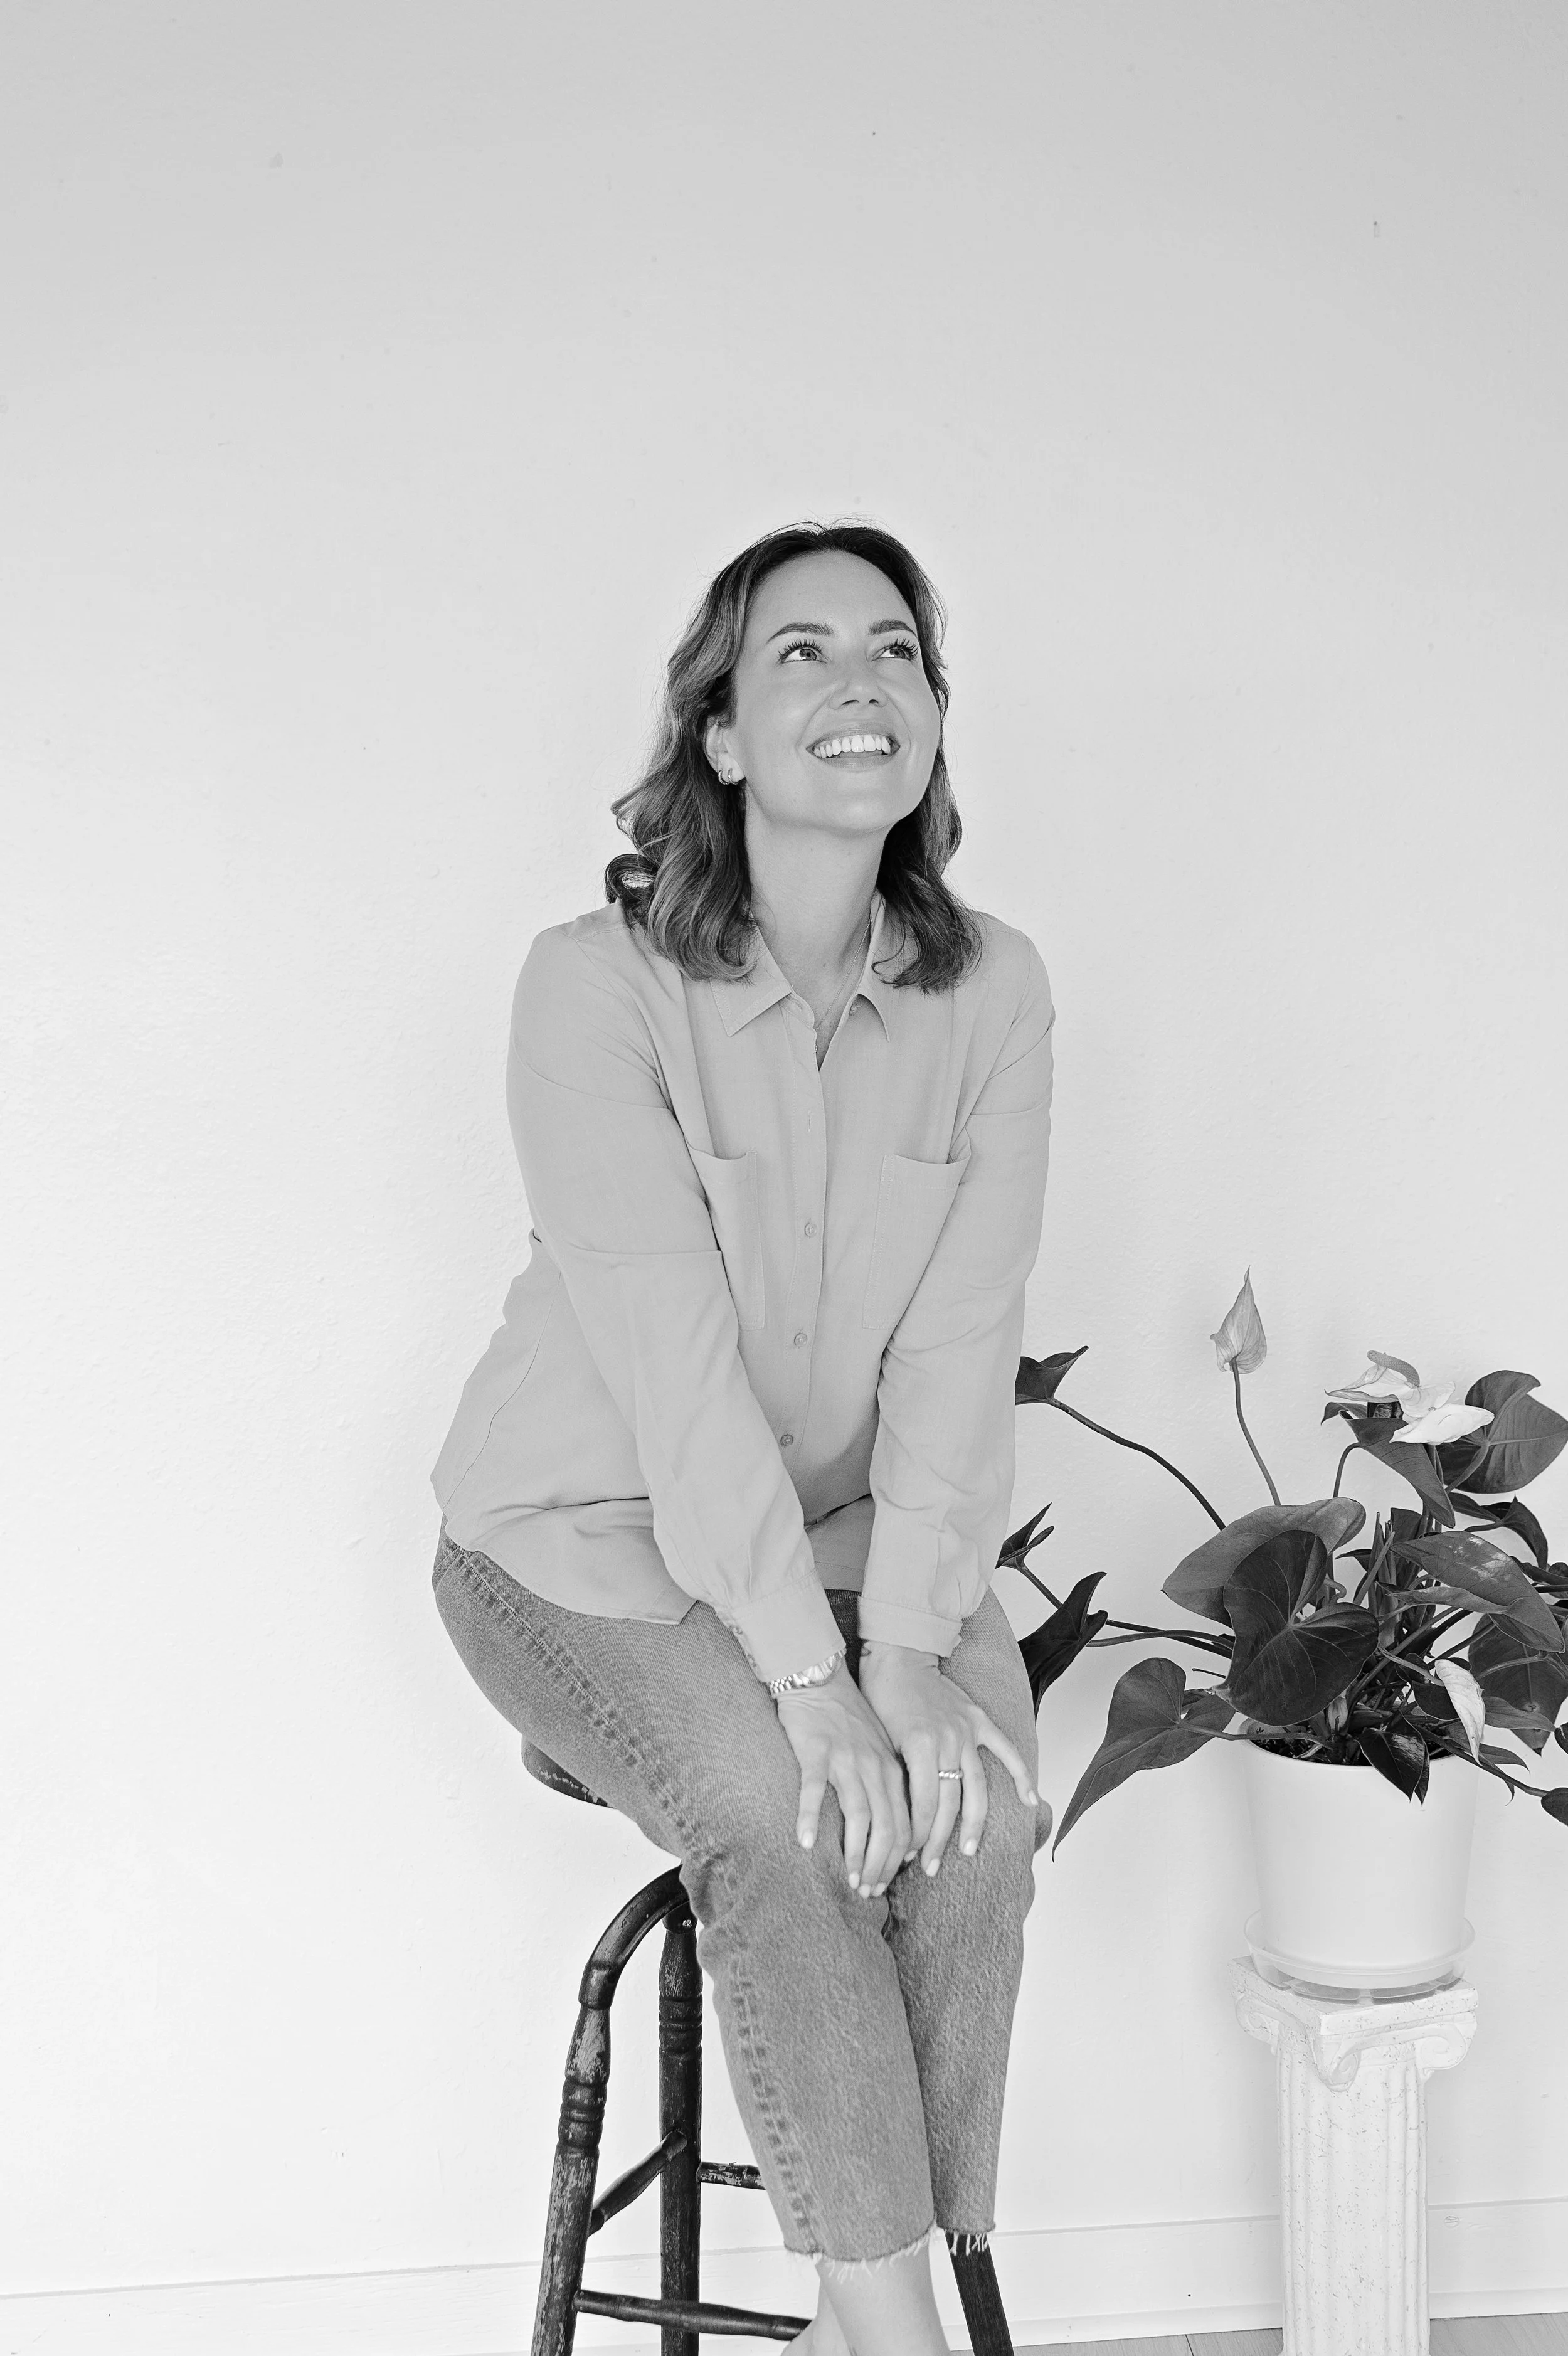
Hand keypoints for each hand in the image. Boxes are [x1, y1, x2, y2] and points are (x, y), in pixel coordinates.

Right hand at [775, 1661, 913, 1897]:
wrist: (820, 1678)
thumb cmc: (847, 1721)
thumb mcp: (879, 1752)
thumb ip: (888, 1788)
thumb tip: (894, 1836)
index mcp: (892, 1770)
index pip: (905, 1825)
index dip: (897, 1861)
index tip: (884, 1884)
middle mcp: (875, 1767)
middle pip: (888, 1828)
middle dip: (881, 1866)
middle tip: (867, 1892)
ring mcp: (846, 1759)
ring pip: (860, 1816)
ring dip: (855, 1854)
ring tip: (849, 1880)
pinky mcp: (816, 1752)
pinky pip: (814, 1789)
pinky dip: (811, 1817)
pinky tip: (805, 1842)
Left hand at [857, 1642, 1036, 1877]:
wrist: (898, 1654)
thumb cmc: (880, 1697)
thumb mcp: (878, 1740)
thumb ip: (895, 1775)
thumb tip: (895, 1820)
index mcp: (918, 1746)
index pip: (924, 1806)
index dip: (917, 1836)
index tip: (907, 1855)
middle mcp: (947, 1740)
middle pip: (949, 1804)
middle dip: (938, 1840)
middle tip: (929, 1867)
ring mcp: (967, 1731)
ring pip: (976, 1788)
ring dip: (972, 1823)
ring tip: (966, 1850)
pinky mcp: (979, 1720)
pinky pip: (1006, 1750)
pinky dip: (1021, 1774)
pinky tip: (1029, 1800)